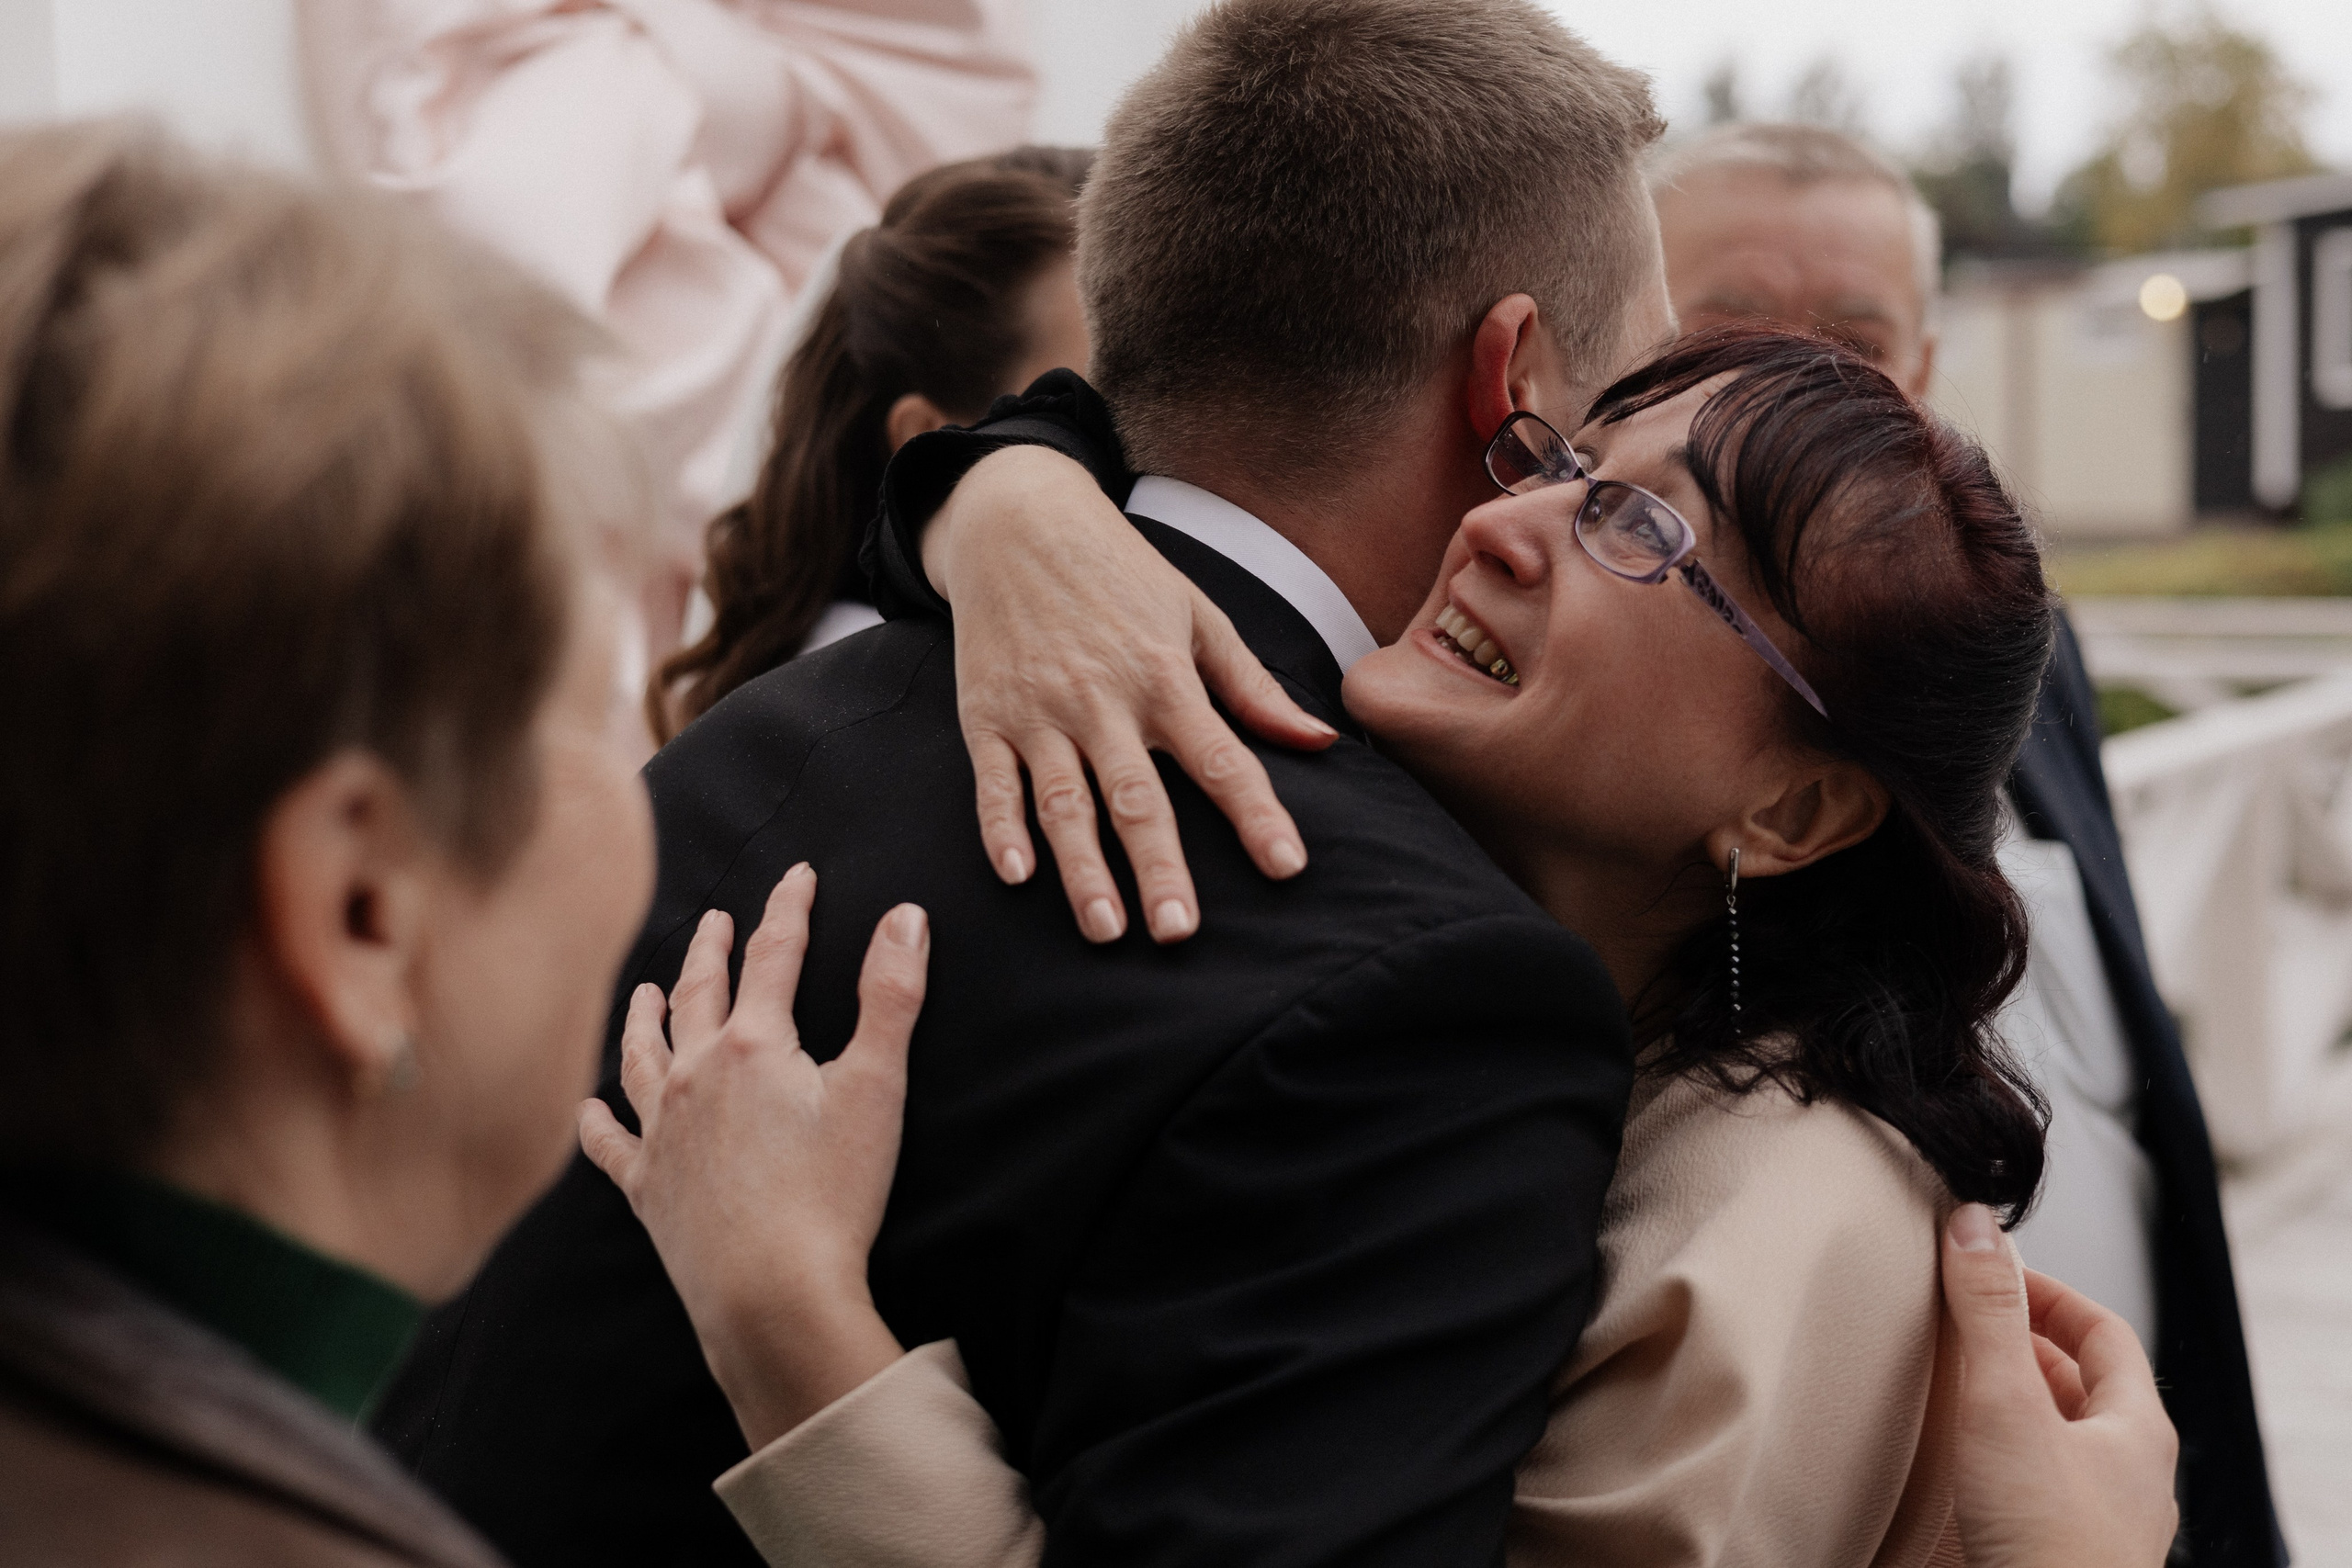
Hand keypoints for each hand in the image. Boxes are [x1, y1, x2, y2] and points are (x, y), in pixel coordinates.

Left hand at [579, 865, 920, 1448]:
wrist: (769, 1294)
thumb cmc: (831, 1194)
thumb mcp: (875, 1087)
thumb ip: (890, 997)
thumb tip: (905, 917)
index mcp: (754, 1046)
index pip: (773, 957)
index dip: (788, 911)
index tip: (797, 877)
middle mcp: (694, 1075)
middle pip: (698, 996)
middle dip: (709, 952)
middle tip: (714, 922)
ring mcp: (663, 1131)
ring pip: (643, 1056)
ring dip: (644, 1017)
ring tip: (645, 990)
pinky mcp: (647, 1186)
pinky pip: (613, 1143)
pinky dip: (600, 1122)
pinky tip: (589, 1109)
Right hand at [925, 445, 1337, 945]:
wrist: (1017, 521)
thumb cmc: (1119, 573)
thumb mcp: (1197, 614)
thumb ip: (1251, 687)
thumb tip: (1320, 740)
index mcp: (1164, 675)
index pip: (1221, 757)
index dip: (1256, 814)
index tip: (1287, 866)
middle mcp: (1102, 699)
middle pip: (1138, 798)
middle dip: (1159, 868)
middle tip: (1179, 932)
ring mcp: (1039, 712)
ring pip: (1063, 804)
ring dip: (1083, 870)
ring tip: (1106, 930)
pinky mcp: (986, 716)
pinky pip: (993, 784)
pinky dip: (1000, 830)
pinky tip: (1018, 876)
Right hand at [1941, 1203, 2179, 1567]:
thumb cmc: (2045, 1545)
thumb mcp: (2006, 1403)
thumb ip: (1985, 1312)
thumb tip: (1973, 1226)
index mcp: (2136, 1430)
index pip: (2103, 1331)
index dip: (2046, 1292)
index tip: (1988, 1272)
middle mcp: (2128, 1476)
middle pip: (2078, 1386)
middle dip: (2016, 1347)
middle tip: (1958, 1323)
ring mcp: (2096, 1521)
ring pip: (2054, 1440)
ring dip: (2005, 1405)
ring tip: (1949, 1386)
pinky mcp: (2054, 1555)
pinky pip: (2030, 1487)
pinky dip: (1993, 1459)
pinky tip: (1953, 1466)